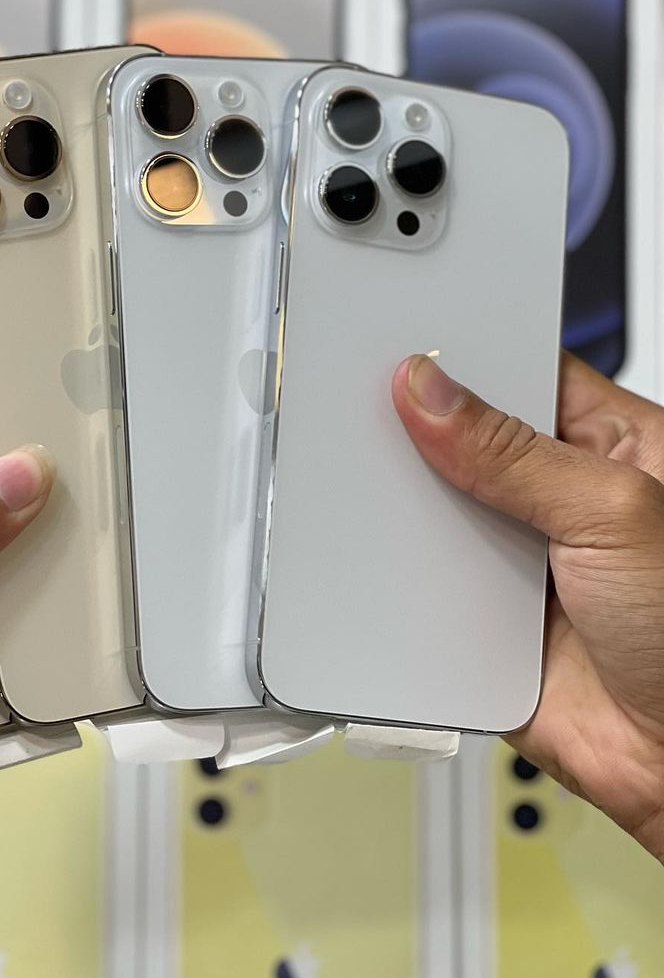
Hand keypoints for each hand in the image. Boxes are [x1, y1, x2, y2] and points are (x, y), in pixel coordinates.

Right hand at [393, 351, 663, 863]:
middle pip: (461, 445)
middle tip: (366, 424)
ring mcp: (516, 563)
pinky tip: (376, 568)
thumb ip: (516, 455)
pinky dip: (396, 587)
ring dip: (402, 517)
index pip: (519, 376)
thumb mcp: (615, 514)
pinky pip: (421, 593)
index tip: (397, 352)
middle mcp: (556, 500)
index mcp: (608, 447)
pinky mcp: (482, 625)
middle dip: (414, 439)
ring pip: (433, 518)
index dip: (459, 361)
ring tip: (363, 495)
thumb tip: (432, 393)